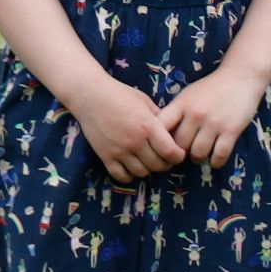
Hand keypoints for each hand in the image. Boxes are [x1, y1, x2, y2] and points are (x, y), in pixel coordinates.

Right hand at [69, 78, 188, 186]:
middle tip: (166, 159)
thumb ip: (160, 118)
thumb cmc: (121, 95)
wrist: (91, 96)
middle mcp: (135, 141)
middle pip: (157, 165)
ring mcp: (119, 151)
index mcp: (148, 126)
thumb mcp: (146, 102)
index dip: (178, 157)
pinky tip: (132, 166)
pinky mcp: (105, 156)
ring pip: (141, 173)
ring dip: (149, 170)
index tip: (179, 155)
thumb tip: (172, 131)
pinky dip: (129, 175)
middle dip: (166, 164)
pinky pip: (121, 176)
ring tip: (150, 162)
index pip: (170, 152)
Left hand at [161, 66, 266, 170]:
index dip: (158, 141)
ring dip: (198, 158)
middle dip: (180, 153)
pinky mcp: (232, 130)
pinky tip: (215, 159)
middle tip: (184, 155)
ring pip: (198, 153)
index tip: (164, 146)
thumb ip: (176, 113)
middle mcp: (196, 114)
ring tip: (200, 154)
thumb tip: (160, 136)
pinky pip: (219, 155)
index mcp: (182, 104)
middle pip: (179, 146)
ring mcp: (214, 123)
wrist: (241, 76)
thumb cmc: (211, 87)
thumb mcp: (188, 95)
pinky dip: (216, 162)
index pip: (161, 128)